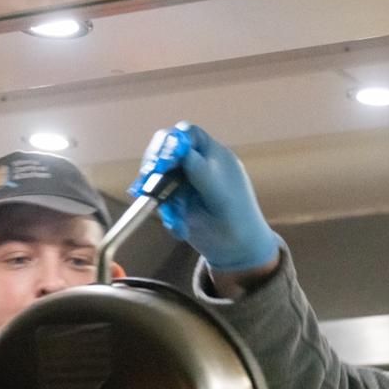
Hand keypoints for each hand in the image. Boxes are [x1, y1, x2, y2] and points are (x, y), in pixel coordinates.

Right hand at [136, 122, 278, 271]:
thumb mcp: (221, 194)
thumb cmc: (239, 221)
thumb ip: (202, 171)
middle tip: (149, 181)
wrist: (238, 253)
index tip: (162, 162)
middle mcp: (196, 165)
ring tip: (175, 218)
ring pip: (159, 179)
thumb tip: (181, 150)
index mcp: (213, 156)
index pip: (187, 135)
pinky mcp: (175, 202)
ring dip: (161, 197)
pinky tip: (179, 228)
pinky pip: (161, 202)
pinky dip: (167, 215)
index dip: (172, 143)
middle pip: (166, 153)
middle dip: (156, 167)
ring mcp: (184, 183)